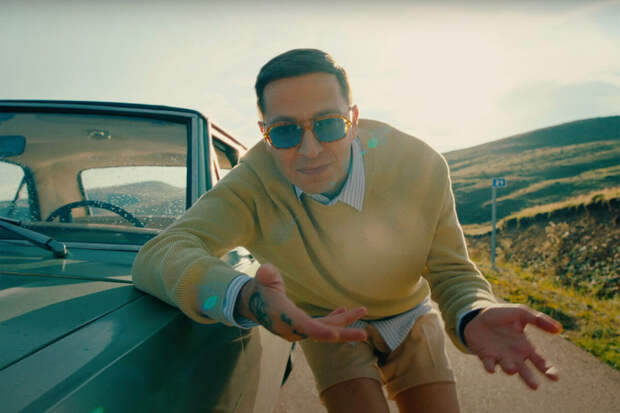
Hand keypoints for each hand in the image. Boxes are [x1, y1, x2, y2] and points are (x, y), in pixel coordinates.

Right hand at [236, 263, 368, 342]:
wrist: (255, 303)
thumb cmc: (260, 290)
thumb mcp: (261, 280)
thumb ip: (266, 276)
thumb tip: (266, 271)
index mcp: (284, 317)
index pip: (303, 326)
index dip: (320, 331)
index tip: (335, 334)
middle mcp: (294, 327)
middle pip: (321, 333)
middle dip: (343, 333)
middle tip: (363, 335)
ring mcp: (300, 328)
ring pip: (326, 328)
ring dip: (344, 321)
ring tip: (362, 310)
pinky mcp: (304, 325)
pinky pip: (323, 325)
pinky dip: (335, 319)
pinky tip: (345, 310)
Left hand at [464, 303, 562, 389]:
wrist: (477, 314)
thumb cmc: (502, 315)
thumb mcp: (521, 313)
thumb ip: (539, 320)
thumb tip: (559, 329)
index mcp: (525, 347)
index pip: (540, 361)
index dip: (548, 369)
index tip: (555, 376)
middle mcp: (514, 355)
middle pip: (525, 371)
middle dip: (530, 379)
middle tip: (535, 386)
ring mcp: (500, 357)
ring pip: (508, 369)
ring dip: (510, 369)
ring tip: (512, 368)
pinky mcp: (486, 356)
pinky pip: (489, 364)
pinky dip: (491, 366)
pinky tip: (492, 367)